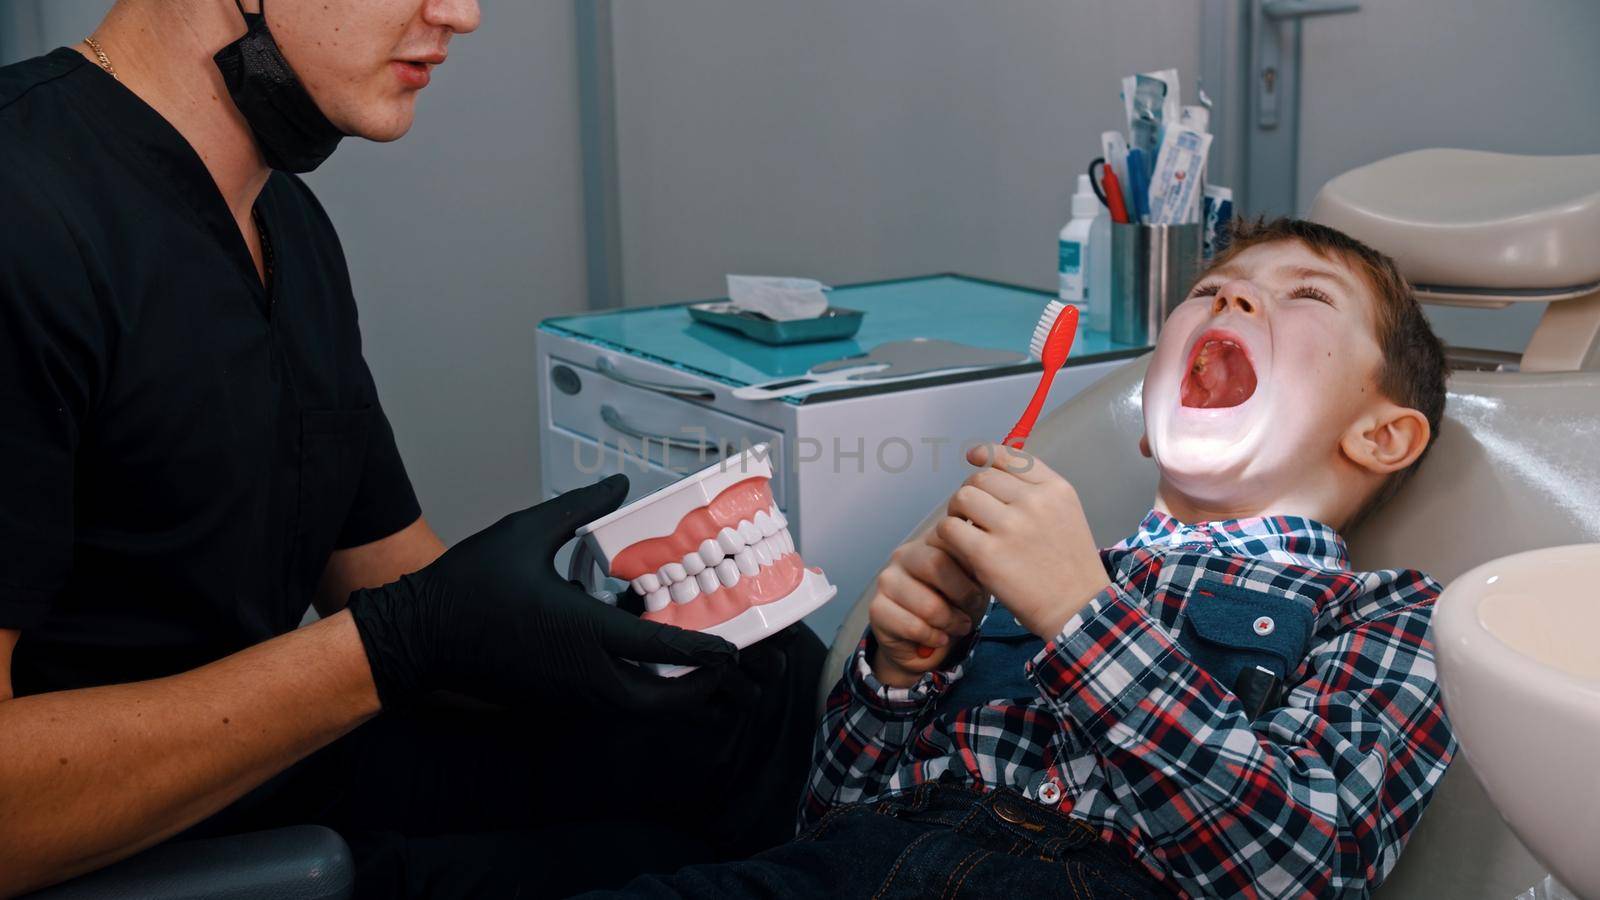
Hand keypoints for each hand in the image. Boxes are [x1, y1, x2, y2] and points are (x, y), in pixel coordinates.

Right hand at [347, 475, 737, 710]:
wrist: (417, 636)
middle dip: (693, 689)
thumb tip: (617, 484)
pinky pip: (605, 707)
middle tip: (716, 664)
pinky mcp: (549, 703)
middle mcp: (580, 674)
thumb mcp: (527, 530)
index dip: (702, 649)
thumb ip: (580, 508)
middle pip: (655, 700)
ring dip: (664, 694)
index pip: (659, 647)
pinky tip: (637, 664)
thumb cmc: (469, 585)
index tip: (732, 648)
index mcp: (582, 633)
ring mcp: (564, 696)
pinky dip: (632, 694)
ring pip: (631, 709)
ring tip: (685, 664)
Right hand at [867, 534, 986, 686]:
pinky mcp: (877, 608)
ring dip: (950, 623)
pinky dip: (933, 638)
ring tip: (956, 627)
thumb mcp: (974, 583)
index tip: (980, 585)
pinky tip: (938, 638)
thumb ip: (977, 565)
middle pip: (936, 564)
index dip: (973, 566)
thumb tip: (985, 556)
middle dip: (962, 595)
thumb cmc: (955, 608)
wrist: (929, 645)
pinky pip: (913, 627)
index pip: (952, 538)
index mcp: (929, 541)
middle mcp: (904, 555)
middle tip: (971, 609)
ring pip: (928, 604)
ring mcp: (886, 580)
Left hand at [936, 444, 1110, 640]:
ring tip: (967, 531)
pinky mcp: (988, 554)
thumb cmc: (1067, 565)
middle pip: (981, 477)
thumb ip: (1033, 489)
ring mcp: (1011, 527)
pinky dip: (949, 536)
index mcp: (1056, 490)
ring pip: (962, 498)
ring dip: (958, 512)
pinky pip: (950, 528)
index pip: (1010, 457)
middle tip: (973, 515)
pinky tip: (962, 549)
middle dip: (971, 493)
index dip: (986, 455)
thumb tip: (983, 459)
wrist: (1077, 609)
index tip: (973, 459)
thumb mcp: (1065, 515)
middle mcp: (1035, 502)